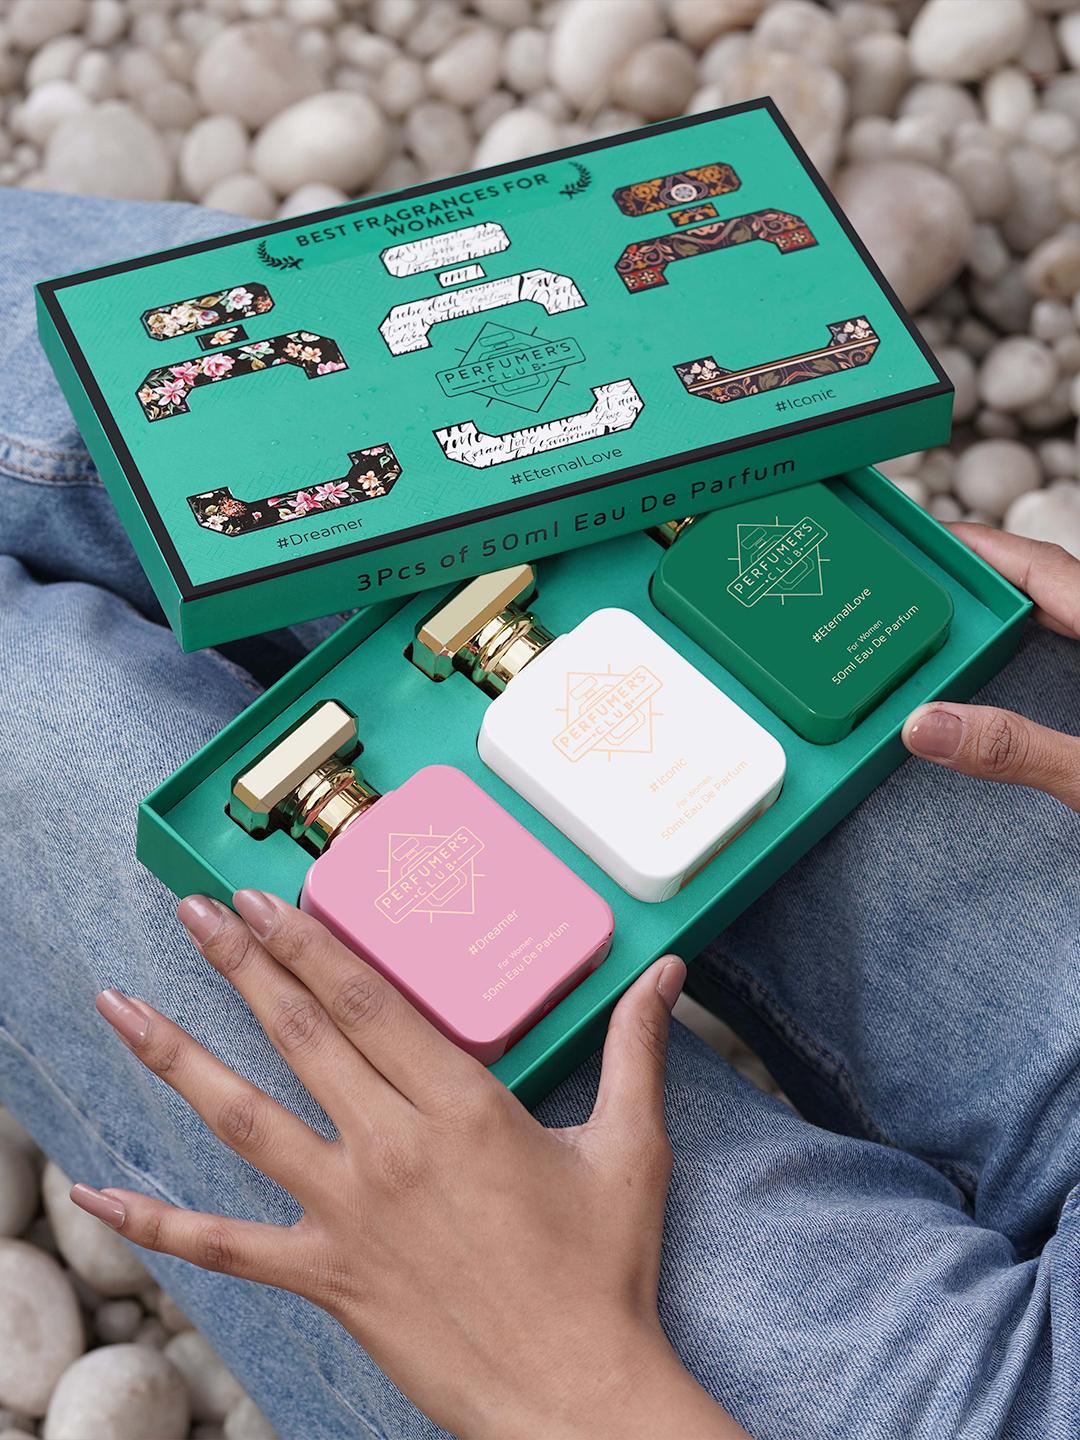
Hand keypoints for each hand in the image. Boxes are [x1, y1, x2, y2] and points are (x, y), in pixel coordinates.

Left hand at [71, 894, 745, 1439]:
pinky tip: (94, 1195)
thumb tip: (671, 974)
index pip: (370, 1001)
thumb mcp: (633, 1148)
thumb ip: (640, 1048)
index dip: (313, 943)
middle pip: (302, 1034)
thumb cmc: (604, 1273)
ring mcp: (349, 1213)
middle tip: (198, 909)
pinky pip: (225, 1245)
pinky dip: (154, 1223)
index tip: (270, 899)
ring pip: (246, 1118)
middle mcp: (393, 1147)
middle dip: (244, 964)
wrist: (573, 1395)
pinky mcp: (327, 1276)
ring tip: (125, 1005)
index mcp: (463, 1108)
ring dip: (181, 1054)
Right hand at [902, 525, 1079, 809]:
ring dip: (1009, 620)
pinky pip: (1076, 651)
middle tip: (920, 587)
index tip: (928, 540)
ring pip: (1065, 619)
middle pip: (1048, 586)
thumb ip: (1017, 749)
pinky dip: (1037, 650)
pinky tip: (1007, 673)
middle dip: (983, 584)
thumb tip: (925, 726)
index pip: (1042, 567)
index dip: (982, 549)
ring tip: (950, 628)